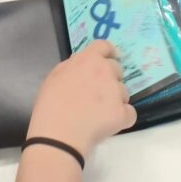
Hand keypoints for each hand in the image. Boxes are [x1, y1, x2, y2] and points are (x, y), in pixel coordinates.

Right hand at [26, 41, 136, 159]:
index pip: (106, 46)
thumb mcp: (56, 76)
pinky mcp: (122, 112)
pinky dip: (121, 119)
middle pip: (117, 69)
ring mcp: (116, 91)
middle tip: (98, 95)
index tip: (109, 60)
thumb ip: (74, 66)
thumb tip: (85, 67)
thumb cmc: (50, 105)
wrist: (57, 135)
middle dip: (111, 80)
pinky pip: (130, 113)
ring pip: (124, 92)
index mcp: (88, 59)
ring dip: (116, 100)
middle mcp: (106, 71)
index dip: (109, 53)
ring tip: (99, 114)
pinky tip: (108, 125)